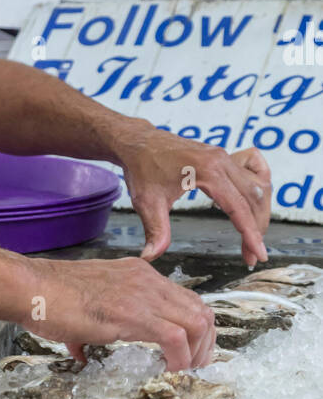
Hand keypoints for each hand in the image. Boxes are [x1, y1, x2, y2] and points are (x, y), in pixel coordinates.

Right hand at [29, 257, 215, 370]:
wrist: (31, 289)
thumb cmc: (48, 298)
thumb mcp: (84, 307)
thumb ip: (90, 328)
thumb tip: (83, 353)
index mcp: (138, 275)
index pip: (185, 299)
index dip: (195, 330)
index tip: (190, 353)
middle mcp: (147, 280)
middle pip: (200, 309)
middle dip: (205, 343)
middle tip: (195, 367)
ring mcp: (142, 295)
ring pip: (196, 322)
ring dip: (197, 353)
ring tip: (184, 372)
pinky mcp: (133, 314)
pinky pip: (175, 337)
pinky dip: (180, 359)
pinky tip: (168, 370)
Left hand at [112, 122, 270, 267]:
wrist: (138, 142)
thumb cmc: (142, 167)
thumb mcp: (147, 203)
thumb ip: (156, 231)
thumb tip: (151, 256)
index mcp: (207, 171)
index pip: (238, 208)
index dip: (250, 234)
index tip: (258, 254)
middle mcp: (221, 161)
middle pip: (254, 198)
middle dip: (257, 229)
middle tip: (252, 254)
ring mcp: (223, 156)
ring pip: (258, 185)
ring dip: (259, 212)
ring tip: (253, 237)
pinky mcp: (222, 156)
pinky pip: (253, 169)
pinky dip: (259, 186)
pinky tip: (253, 203)